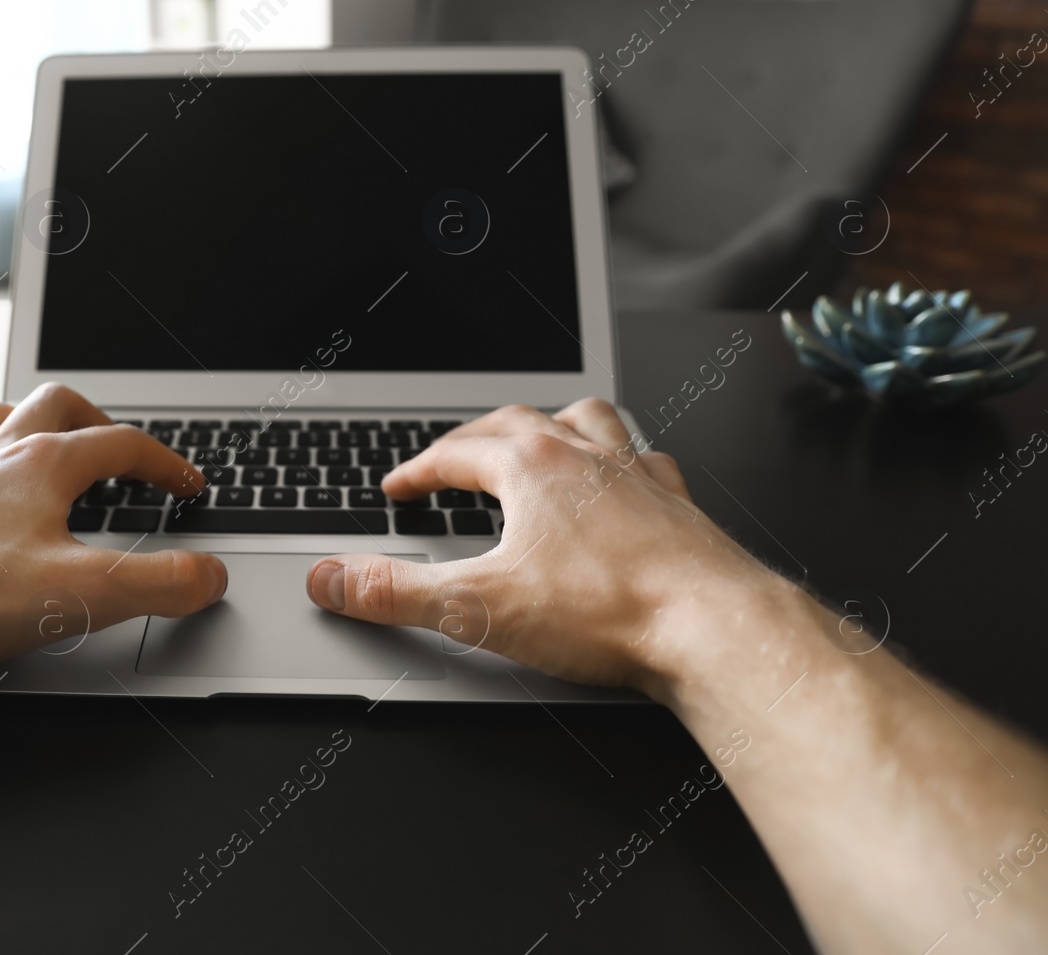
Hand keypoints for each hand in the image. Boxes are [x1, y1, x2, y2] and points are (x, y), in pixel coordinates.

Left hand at [0, 383, 226, 674]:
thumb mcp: (84, 595)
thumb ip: (159, 584)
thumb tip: (209, 576)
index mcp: (43, 465)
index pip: (122, 444)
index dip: (166, 462)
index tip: (185, 485)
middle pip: (58, 405)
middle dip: (100, 421)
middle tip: (121, 453)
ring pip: (1, 416)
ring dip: (36, 422)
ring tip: (55, 446)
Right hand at [305, 400, 781, 694]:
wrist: (715, 627)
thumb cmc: (611, 611)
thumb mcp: (477, 608)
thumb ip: (395, 593)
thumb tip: (332, 580)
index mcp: (532, 465)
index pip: (455, 453)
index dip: (416, 472)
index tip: (398, 489)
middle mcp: (585, 455)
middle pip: (515, 423)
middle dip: (473, 440)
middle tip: (450, 462)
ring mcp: (636, 474)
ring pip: (586, 420)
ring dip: (551, 424)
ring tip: (536, 438)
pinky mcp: (677, 504)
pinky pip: (645, 460)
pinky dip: (620, 461)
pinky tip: (620, 481)